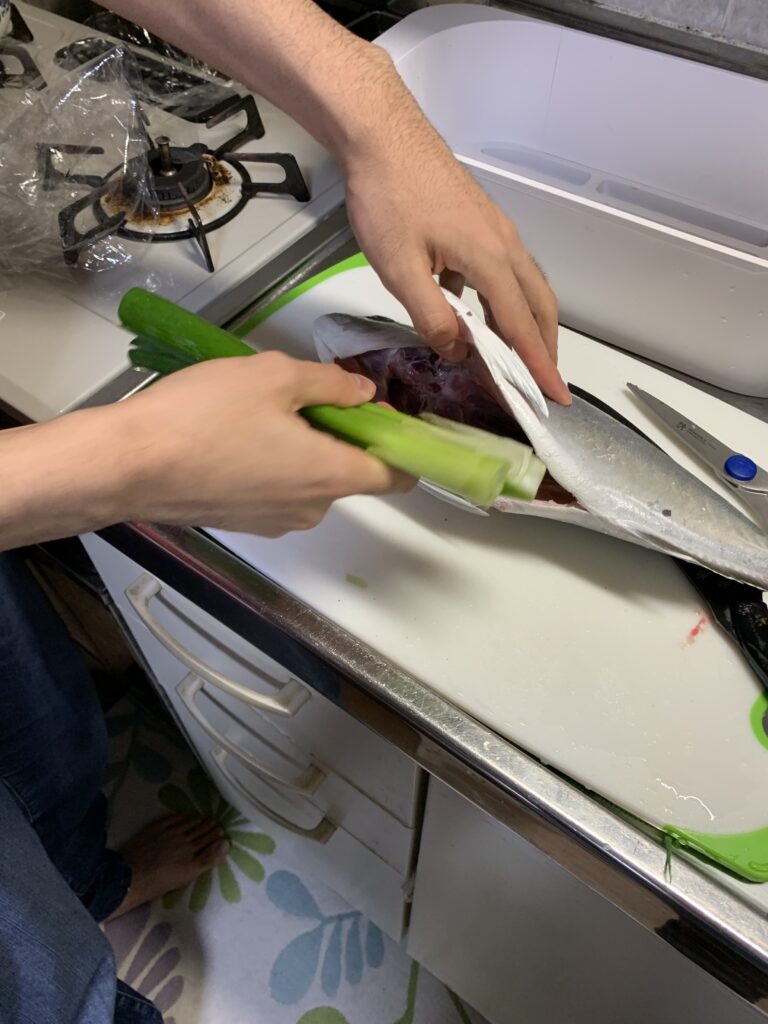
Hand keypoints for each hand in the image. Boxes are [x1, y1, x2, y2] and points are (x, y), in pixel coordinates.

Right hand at [118, 352, 410, 536]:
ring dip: (303, 448)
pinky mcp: (243, 524)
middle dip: (341, 435)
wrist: (129, 463)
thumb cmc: (205, 415)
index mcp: (331, 476)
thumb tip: (365, 393)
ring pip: (309, 481)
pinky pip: (276, 491)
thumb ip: (332, 384)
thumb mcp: (276, 376)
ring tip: (262, 410)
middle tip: (308, 394)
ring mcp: (275, 522)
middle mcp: (311, 510)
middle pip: (349, 474)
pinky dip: (272, 465)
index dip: (401, 445)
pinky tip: (236, 435)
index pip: (397, 477)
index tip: (386, 415)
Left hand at [343, 72, 569, 404]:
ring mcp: (495, 230)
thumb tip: (457, 350)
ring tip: (519, 358)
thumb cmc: (387, 198)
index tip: (555, 396)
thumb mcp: (399, 269)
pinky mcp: (480, 222)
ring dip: (527, 324)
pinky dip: (502, 301)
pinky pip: (503, 271)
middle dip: (545, 348)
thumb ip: (431, 316)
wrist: (380, 134)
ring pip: (525, 286)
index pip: (521, 325)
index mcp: (490, 259)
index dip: (538, 366)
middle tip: (544, 383)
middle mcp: (504, 244)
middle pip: (539, 305)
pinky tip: (474, 315)